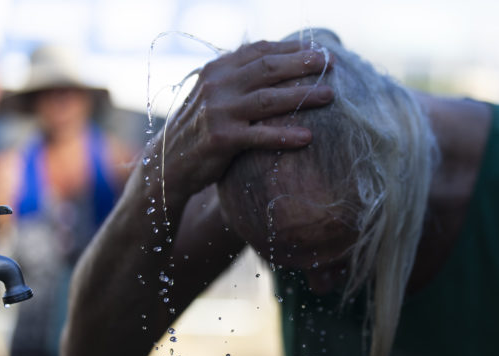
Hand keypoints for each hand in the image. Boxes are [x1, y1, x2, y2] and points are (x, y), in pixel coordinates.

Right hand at [156, 40, 333, 198]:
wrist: (168, 163)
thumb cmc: (200, 128)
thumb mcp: (214, 95)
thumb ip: (239, 78)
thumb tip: (278, 62)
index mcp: (217, 69)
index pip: (259, 51)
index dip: (291, 48)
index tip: (318, 49)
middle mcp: (217, 85)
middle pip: (268, 68)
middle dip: (302, 64)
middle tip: (329, 63)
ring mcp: (219, 112)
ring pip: (269, 99)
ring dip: (302, 96)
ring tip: (329, 96)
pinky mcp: (222, 139)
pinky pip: (261, 136)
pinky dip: (285, 135)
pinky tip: (308, 137)